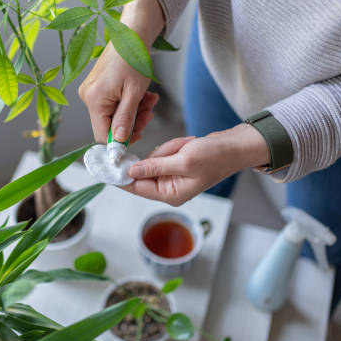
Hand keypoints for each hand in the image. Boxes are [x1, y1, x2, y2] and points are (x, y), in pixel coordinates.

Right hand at [78, 0, 164, 143]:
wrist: (131, 35)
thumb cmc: (132, 57)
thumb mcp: (134, 93)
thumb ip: (126, 119)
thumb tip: (119, 140)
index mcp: (94, 99)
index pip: (102, 135)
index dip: (120, 139)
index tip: (138, 135)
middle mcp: (88, 97)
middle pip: (109, 125)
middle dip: (132, 122)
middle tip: (148, 114)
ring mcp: (92, 93)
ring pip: (114, 116)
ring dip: (134, 112)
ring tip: (148, 100)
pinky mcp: (98, 89)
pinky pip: (114, 105)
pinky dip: (129, 104)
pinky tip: (141, 96)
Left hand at [122, 124, 270, 205]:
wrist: (234, 147)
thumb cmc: (215, 157)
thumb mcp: (183, 161)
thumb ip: (154, 166)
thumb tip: (131, 172)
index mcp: (170, 194)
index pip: (136, 187)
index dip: (121, 176)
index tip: (106, 167)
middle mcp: (168, 189)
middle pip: (144, 171)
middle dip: (157, 156)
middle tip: (176, 150)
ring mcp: (171, 177)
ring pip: (152, 159)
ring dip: (167, 149)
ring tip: (185, 147)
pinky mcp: (174, 165)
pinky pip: (162, 153)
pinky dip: (172, 146)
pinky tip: (186, 145)